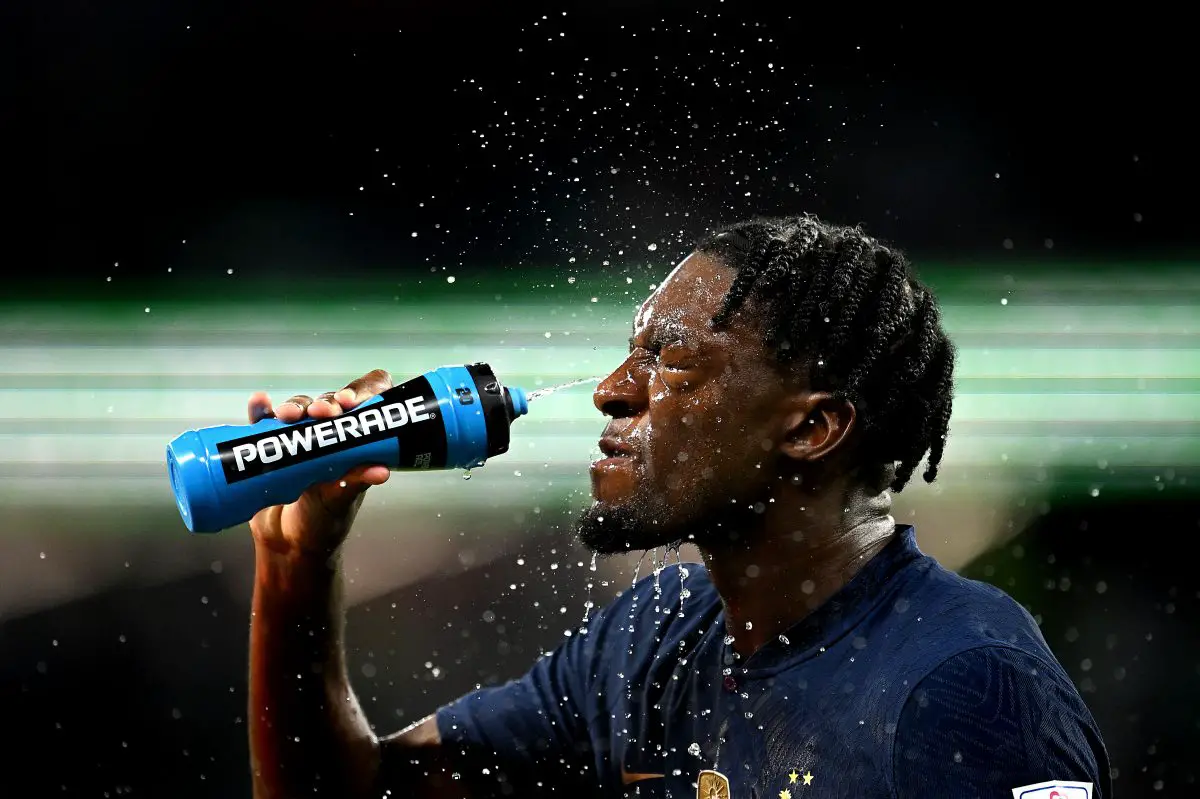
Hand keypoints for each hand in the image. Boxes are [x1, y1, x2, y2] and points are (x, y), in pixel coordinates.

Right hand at [245, 368, 394, 558]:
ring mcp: (300, 436)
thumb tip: (381, 471)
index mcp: (357, 442)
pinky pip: (265, 421)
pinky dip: (261, 409)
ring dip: (295, 406)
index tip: (353, 402)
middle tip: (322, 412)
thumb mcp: (342, 501)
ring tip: (287, 416)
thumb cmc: (325, 520)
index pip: (368, 403)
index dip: (364, 392)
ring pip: (300, 409)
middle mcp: (331, 433)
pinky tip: (259, 402)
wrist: (288, 543)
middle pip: (330, 403)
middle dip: (326, 403)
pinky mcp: (271, 443)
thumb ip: (356, 482)